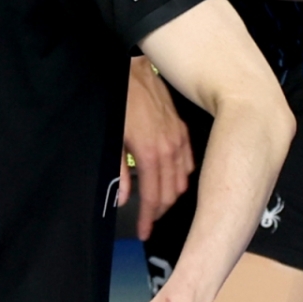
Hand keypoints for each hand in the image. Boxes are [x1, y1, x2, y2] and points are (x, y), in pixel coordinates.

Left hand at [122, 56, 193, 240]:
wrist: (134, 69)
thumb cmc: (121, 101)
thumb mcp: (113, 137)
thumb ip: (119, 171)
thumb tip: (125, 199)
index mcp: (151, 154)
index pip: (153, 197)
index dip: (148, 219)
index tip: (143, 232)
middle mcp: (171, 150)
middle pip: (170, 193)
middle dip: (159, 211)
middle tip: (148, 222)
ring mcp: (180, 140)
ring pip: (183, 180)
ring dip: (171, 196)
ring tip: (158, 206)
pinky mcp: (183, 130)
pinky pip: (189, 162)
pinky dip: (182, 177)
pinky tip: (174, 181)